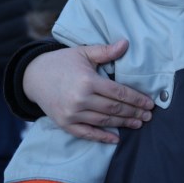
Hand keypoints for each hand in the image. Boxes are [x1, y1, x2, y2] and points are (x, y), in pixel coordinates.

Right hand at [23, 39, 154, 143]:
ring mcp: (71, 113)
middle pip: (114, 109)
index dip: (136, 99)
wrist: (33, 76)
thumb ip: (105, 51)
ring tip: (138, 123)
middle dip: (134, 113)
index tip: (150, 103)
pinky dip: (102, 138)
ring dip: (123, 124)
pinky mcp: (64, 123)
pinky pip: (86, 133)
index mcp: (87, 81)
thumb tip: (126, 43)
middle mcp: (80, 99)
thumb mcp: (83, 53)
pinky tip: (116, 139)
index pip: (118, 93)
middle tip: (149, 116)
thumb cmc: (62, 62)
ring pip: (104, 121)